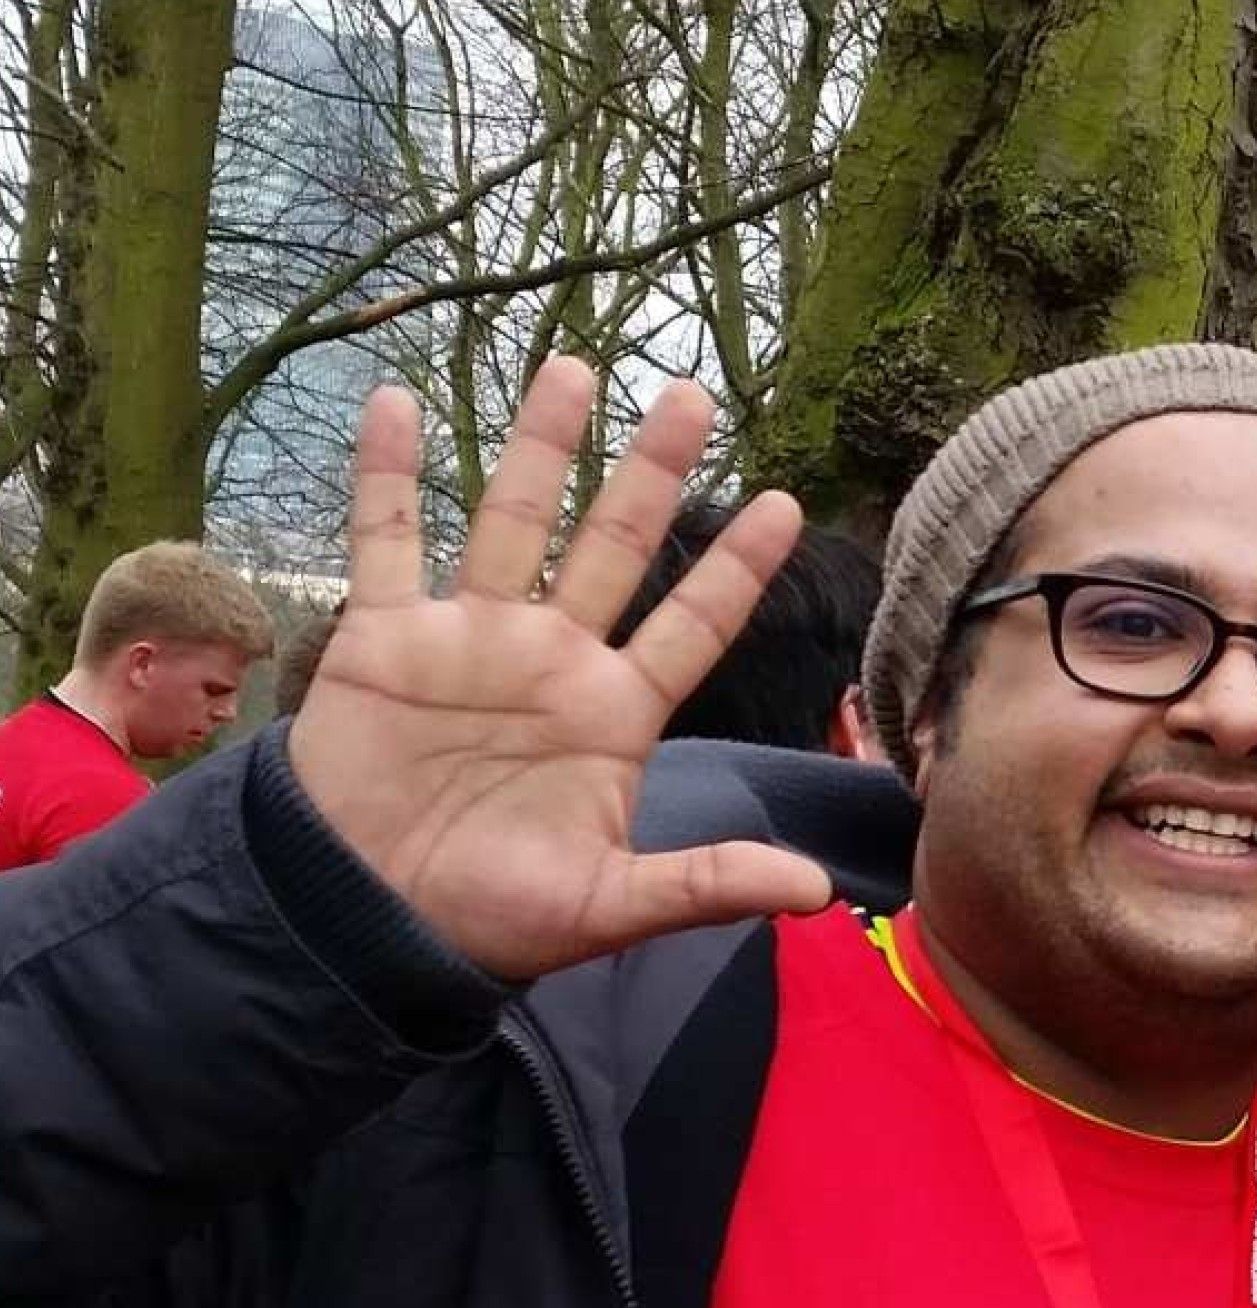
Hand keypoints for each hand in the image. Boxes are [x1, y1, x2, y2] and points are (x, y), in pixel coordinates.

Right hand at [291, 357, 833, 980]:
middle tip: (692, 394)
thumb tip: (817, 894)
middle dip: (650, 471)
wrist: (370, 922)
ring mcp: (471, 639)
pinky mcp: (386, 640)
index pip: (694, 624)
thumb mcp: (611, 905)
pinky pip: (388, 542)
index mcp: (615, 713)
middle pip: (614, 545)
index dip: (737, 567)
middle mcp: (552, 658)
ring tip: (574, 367)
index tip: (787, 502)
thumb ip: (708, 883)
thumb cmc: (493, 917)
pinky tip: (397, 404)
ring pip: (512, 521)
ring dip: (540, 446)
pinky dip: (388, 478)